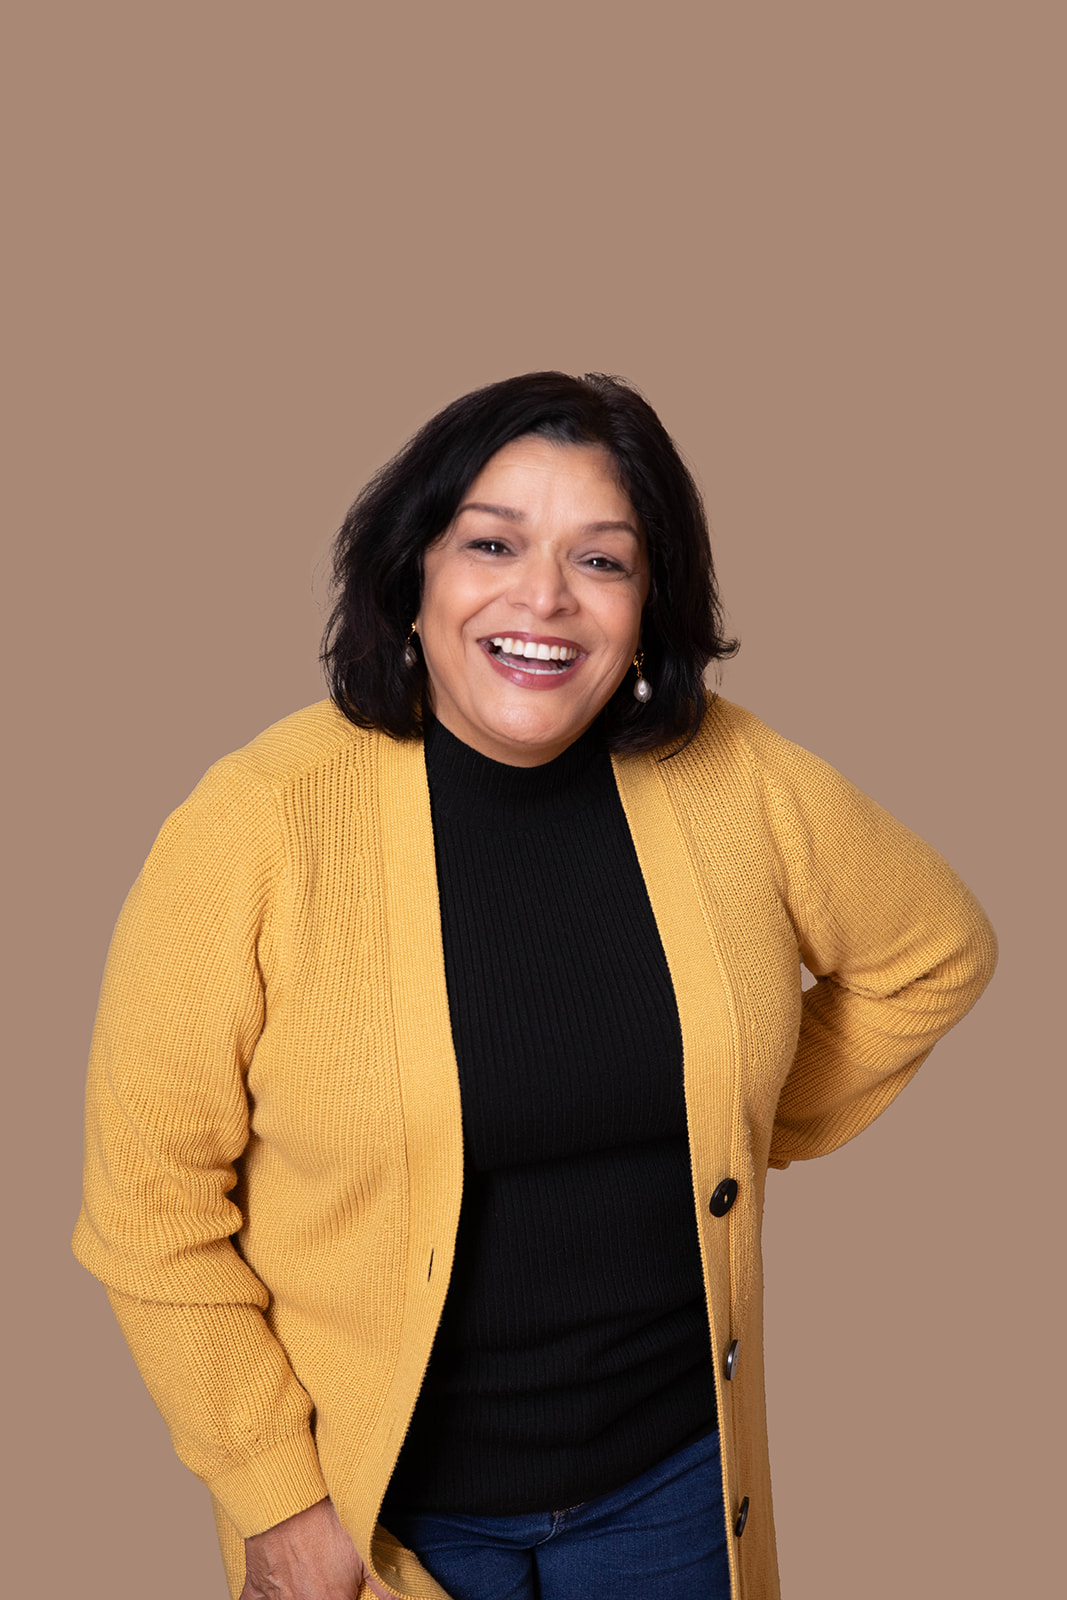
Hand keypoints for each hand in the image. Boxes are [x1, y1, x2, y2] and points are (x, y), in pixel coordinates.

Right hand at [239, 1497, 393, 1599]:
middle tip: (324, 1588)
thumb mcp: (364, 1548)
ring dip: (296, 1599)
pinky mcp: (254, 1588)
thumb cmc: (324, 1519)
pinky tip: (274, 1595)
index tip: (344, 1594)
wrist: (284, 1497)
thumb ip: (386, 1585)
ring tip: (306, 1589)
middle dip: (320, 1597)